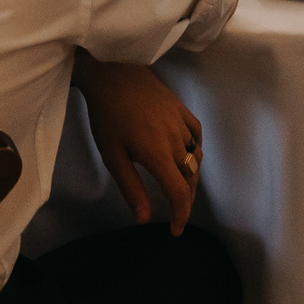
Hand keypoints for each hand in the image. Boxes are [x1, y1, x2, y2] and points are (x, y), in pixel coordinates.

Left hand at [76, 56, 202, 233]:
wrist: (112, 73)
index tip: (175, 230)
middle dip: (185, 200)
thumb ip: (132, 189)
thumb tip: (144, 218)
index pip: (179, 193)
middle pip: (190, 178)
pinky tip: (186, 155)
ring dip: (190, 178)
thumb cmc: (107, 116)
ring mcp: (181, 123)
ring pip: (196, 158)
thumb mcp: (113, 157)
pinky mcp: (181, 109)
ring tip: (179, 188)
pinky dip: (195, 151)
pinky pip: (196, 136)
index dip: (180, 215)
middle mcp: (176, 140)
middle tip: (175, 214)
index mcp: (158, 155)